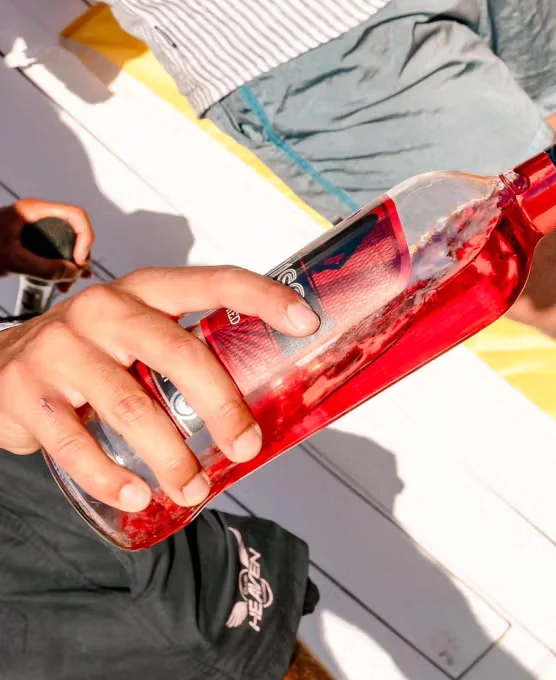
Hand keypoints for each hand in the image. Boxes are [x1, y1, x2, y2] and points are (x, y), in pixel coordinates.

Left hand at [0, 199, 94, 288]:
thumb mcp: (11, 260)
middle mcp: (37, 217)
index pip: (75, 215)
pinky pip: (54, 252)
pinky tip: (62, 281)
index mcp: (33, 210)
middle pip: (74, 232)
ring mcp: (34, 230)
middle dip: (78, 256)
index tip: (78, 259)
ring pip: (66, 245)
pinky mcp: (30, 243)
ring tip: (66, 284)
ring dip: (70, 265)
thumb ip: (44, 267)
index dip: (85, 237)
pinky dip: (60, 267)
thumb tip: (73, 272)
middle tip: (74, 276)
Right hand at [0, 266, 319, 510]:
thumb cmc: (92, 357)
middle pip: (178, 353)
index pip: (214, 281)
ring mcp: (60, 348)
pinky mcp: (25, 390)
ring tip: (194, 488)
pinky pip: (76, 443)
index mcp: (145, 291)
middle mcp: (103, 310)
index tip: (306, 323)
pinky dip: (112, 478)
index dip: (263, 297)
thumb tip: (269, 403)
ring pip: (130, 407)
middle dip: (222, 405)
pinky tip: (137, 496)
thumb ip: (185, 356)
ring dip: (171, 457)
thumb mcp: (137, 338)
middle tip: (246, 446)